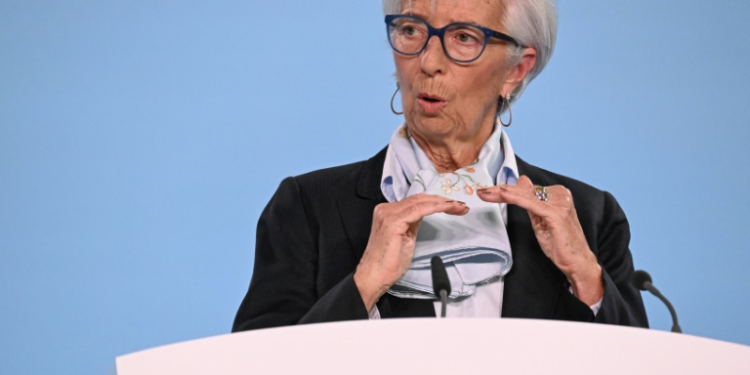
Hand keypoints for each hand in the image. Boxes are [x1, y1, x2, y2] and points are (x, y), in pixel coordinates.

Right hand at [353, 194, 469, 310]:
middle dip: (442, 201)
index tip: (454, 206)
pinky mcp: (394, 222)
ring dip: (443, 203)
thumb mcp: (405, 238)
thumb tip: (424, 214)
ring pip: (421, 202)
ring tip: (460, 207)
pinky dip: (436, 208)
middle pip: (419, 199)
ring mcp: (389, 214)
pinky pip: (420, 210)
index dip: (436, 201)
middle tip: (461, 206)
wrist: (375, 276)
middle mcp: (386, 209)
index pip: (415, 201)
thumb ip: (412, 223)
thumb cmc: (389, 263)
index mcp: (388, 212)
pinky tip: (448, 208)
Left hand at [476, 176, 602, 304]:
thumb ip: (530, 201)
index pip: (526, 189)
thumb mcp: (540, 219)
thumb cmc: (560, 243)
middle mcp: (560, 195)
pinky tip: (503, 195)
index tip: (488, 190)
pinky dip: (515, 198)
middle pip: (524, 189)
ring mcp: (559, 203)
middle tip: (482, 191)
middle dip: (500, 190)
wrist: (578, 262)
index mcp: (557, 194)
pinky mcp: (556, 213)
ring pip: (524, 194)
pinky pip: (530, 203)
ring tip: (486, 194)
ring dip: (503, 193)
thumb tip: (522, 181)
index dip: (506, 189)